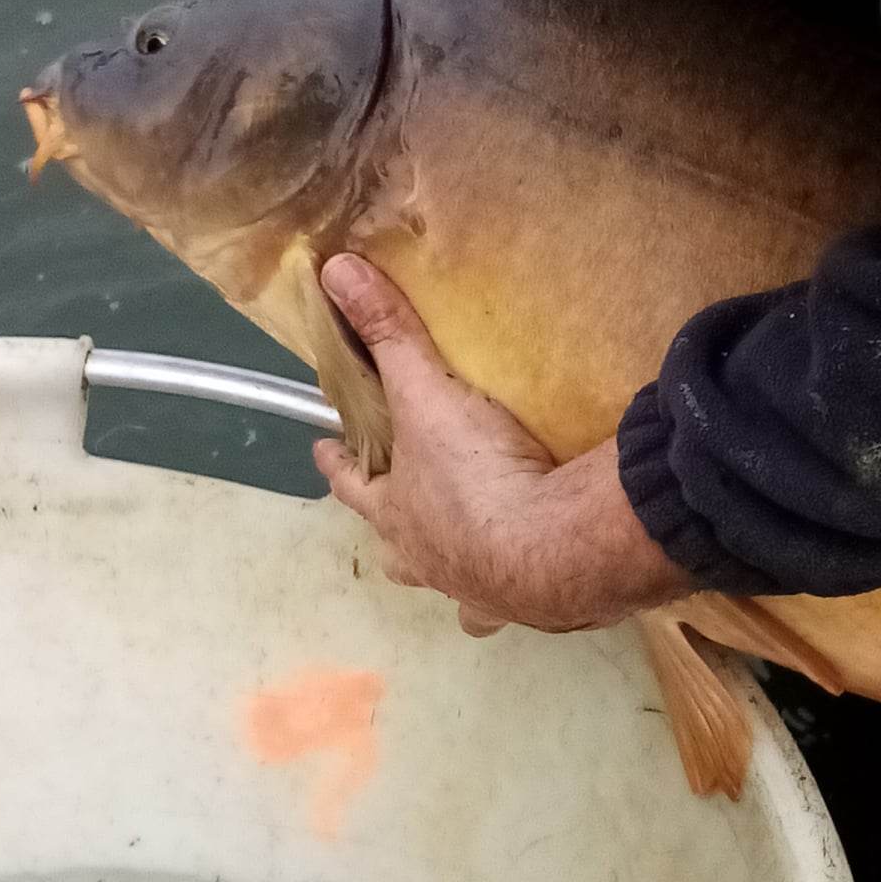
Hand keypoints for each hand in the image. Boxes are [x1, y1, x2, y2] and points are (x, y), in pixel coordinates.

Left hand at [312, 254, 694, 634]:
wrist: (556, 550)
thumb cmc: (479, 476)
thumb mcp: (428, 393)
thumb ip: (389, 333)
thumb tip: (335, 272)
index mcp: (399, 516)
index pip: (353, 488)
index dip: (338, 467)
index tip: (324, 452)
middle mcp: (433, 564)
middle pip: (400, 557)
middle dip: (398, 544)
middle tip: (404, 523)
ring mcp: (484, 594)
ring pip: (461, 597)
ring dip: (462, 581)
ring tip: (476, 564)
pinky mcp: (540, 608)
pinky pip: (528, 606)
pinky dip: (532, 595)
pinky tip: (549, 590)